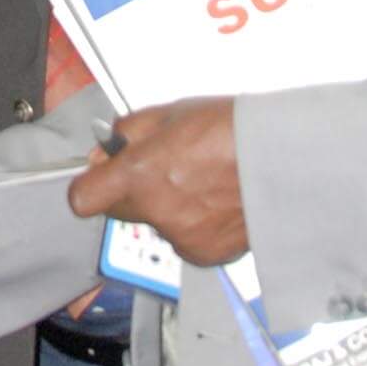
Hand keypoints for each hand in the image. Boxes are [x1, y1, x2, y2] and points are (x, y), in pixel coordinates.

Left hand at [66, 98, 248, 265]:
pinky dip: (195, 225)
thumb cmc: (232, 130)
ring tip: (202, 182)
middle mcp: (155, 212)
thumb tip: (108, 149)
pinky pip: (185, 241)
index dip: (91, 185)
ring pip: (156, 225)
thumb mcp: (170, 112)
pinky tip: (217, 202)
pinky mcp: (206, 253)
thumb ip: (129, 132)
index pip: (83, 199)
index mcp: (139, 175)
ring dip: (168, 208)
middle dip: (130, 193)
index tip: (104, 176)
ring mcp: (181, 237)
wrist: (283, 159)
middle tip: (161, 169)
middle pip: (118, 212)